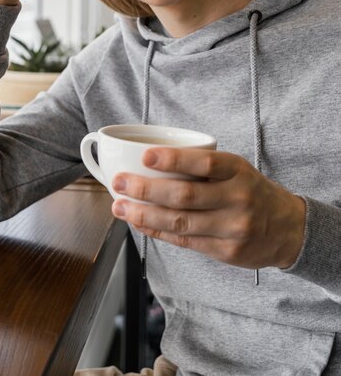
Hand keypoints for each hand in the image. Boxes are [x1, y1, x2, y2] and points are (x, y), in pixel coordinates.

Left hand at [112, 148, 305, 269]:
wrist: (288, 229)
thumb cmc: (251, 191)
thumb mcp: (237, 169)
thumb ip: (202, 166)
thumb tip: (149, 162)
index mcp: (238, 171)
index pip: (203, 163)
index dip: (172, 160)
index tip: (144, 156)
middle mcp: (237, 199)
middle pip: (184, 196)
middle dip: (146, 189)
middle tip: (119, 182)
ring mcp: (232, 228)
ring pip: (179, 222)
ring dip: (143, 214)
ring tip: (120, 206)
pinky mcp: (226, 252)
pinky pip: (184, 240)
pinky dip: (157, 231)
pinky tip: (139, 222)